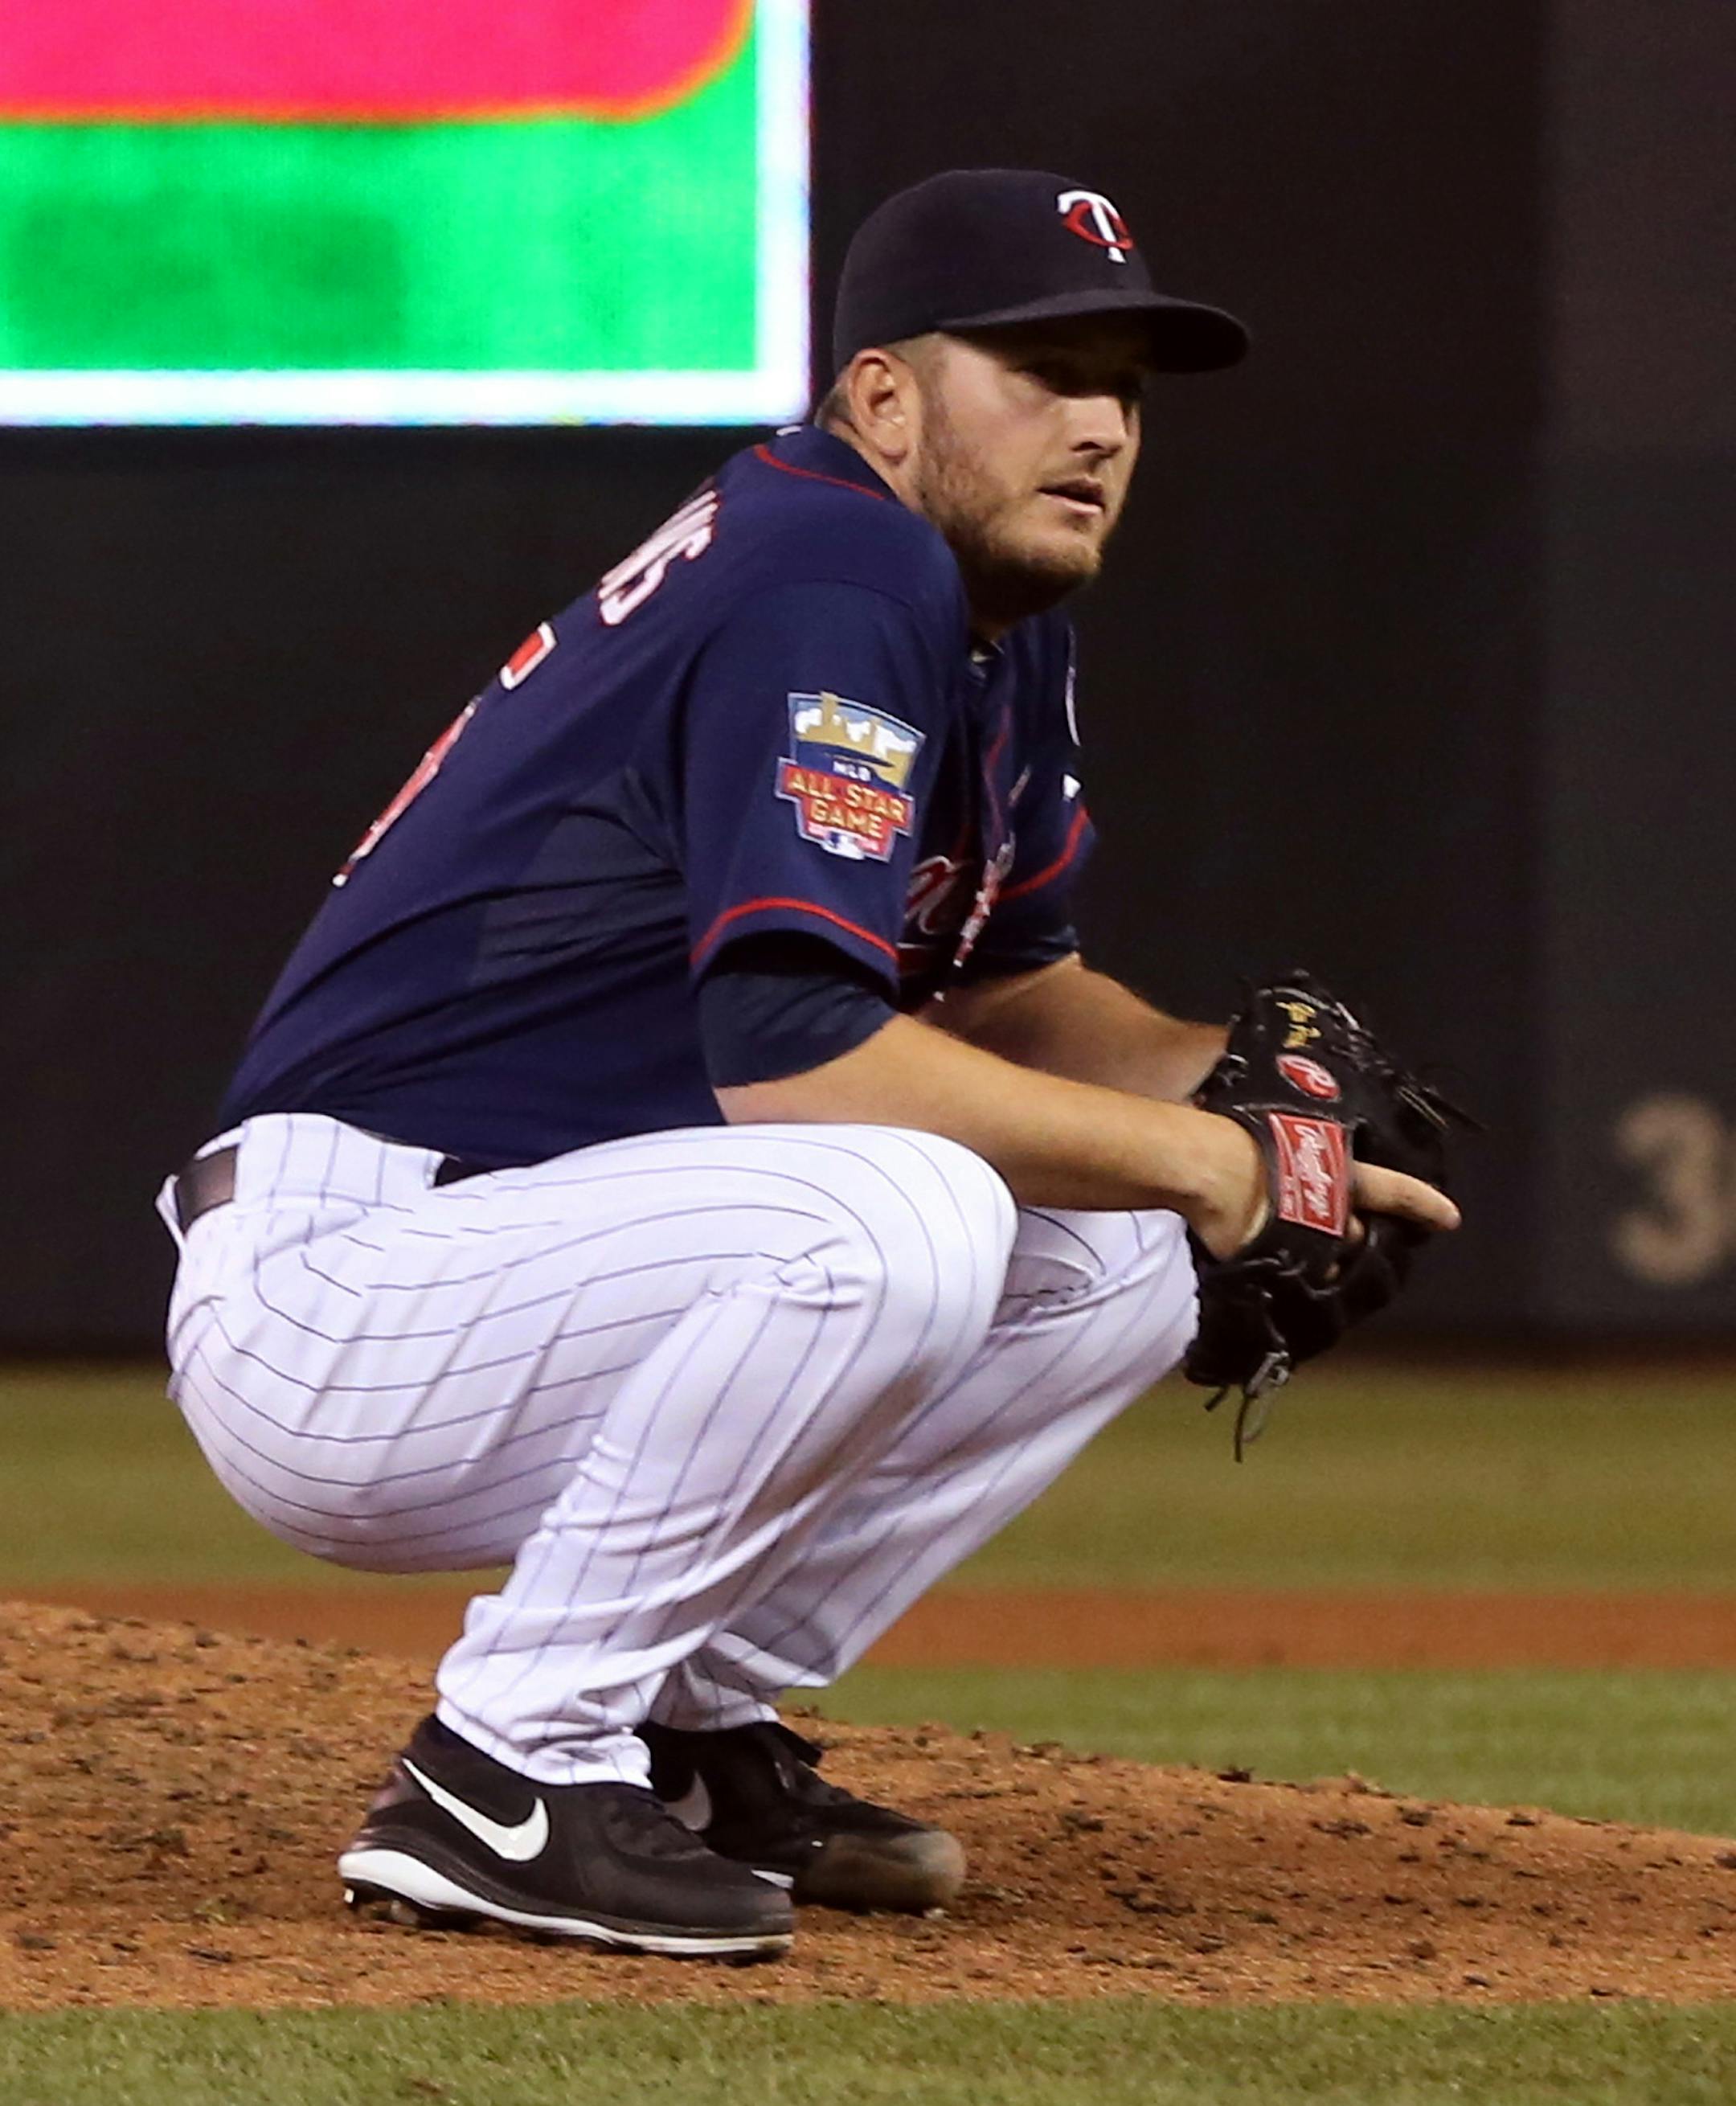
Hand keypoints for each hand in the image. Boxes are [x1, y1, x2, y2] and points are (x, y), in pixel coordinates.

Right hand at [1184, 1114, 1460, 1261]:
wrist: (1209, 1167)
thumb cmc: (1238, 1133)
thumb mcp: (1279, 1122)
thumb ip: (1292, 1134)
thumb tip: (1280, 1114)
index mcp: (1340, 1171)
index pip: (1392, 1190)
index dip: (1421, 1203)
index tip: (1451, 1219)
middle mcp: (1333, 1212)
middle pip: (1356, 1235)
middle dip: (1353, 1236)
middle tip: (1344, 1233)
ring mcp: (1312, 1244)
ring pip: (1329, 1263)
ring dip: (1320, 1261)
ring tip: (1301, 1255)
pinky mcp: (1282, 1267)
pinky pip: (1295, 1281)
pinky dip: (1288, 1277)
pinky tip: (1269, 1268)